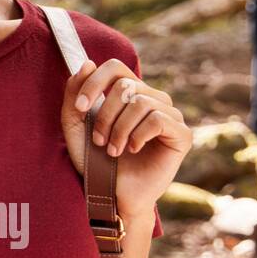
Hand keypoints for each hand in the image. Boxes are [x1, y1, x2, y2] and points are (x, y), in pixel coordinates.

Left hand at [60, 59, 190, 221]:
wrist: (111, 194)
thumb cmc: (93, 160)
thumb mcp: (74, 125)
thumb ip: (74, 94)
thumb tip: (87, 63)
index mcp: (129, 92)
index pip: (115, 67)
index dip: (95, 82)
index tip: (80, 108)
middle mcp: (152, 99)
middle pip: (126, 86)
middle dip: (104, 115)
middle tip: (97, 140)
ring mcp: (170, 115)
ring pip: (141, 102)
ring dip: (119, 129)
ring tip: (112, 150)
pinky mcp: (182, 134)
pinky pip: (159, 119)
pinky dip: (138, 135)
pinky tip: (133, 150)